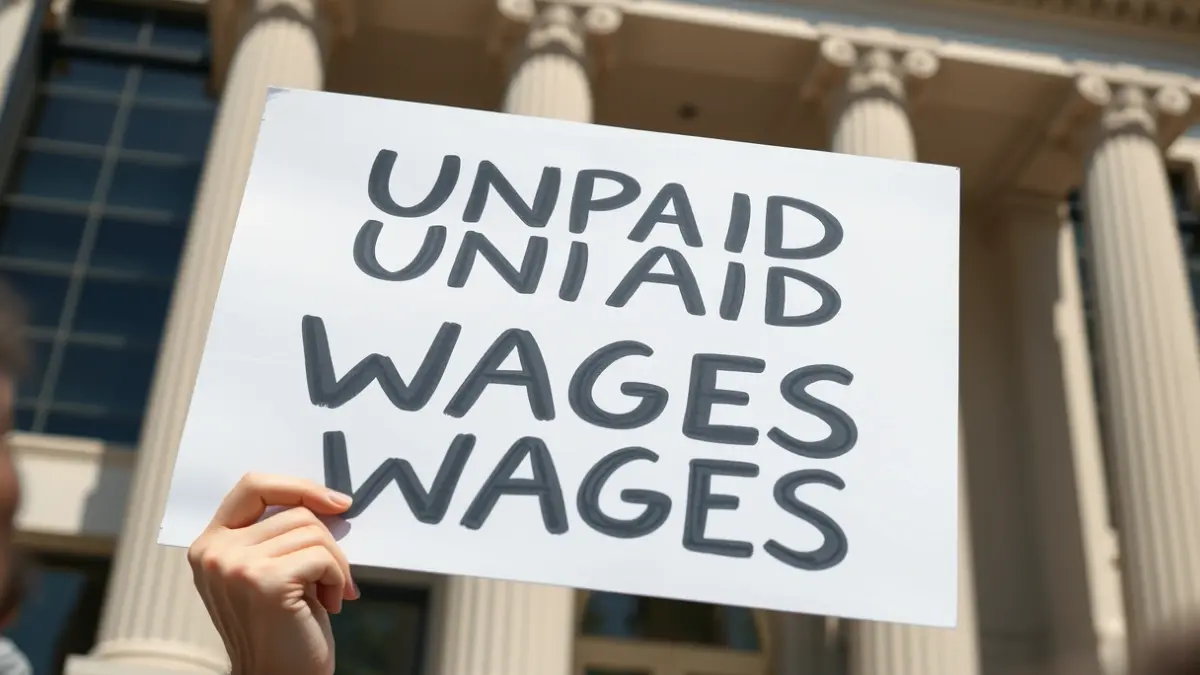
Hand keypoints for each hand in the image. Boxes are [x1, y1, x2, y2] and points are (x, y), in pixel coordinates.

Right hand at [188, 473, 360, 674]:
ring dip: (335, 565)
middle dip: (328, 542)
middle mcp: (215, 553)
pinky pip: (322, 556)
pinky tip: (331, 605)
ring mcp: (236, 566)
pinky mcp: (265, 581)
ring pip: (313, 531)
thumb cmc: (282, 628)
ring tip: (328, 595)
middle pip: (294, 511)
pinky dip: (338, 578)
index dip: (298, 487)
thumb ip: (276, 535)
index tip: (335, 502)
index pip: (253, 486)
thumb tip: (329, 501)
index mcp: (210, 545)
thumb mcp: (267, 571)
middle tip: (334, 576)